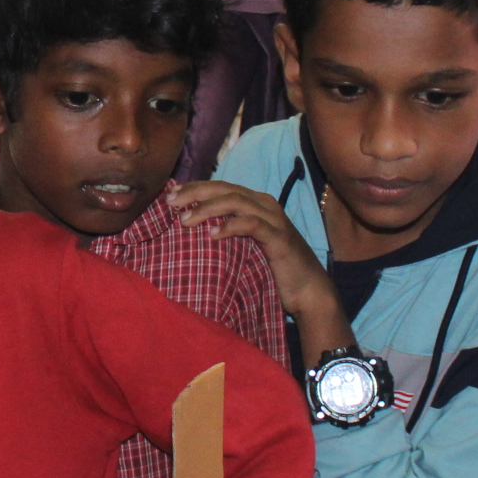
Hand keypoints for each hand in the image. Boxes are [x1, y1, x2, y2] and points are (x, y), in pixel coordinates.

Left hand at [164, 180, 339, 331]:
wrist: (308, 291)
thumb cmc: (272, 269)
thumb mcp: (244, 246)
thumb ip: (226, 233)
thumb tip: (190, 229)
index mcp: (255, 203)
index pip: (221, 187)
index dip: (195, 187)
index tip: (169, 196)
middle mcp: (265, 205)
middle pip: (225, 189)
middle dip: (195, 192)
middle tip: (171, 202)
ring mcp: (274, 220)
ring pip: (236, 202)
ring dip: (208, 208)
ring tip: (185, 219)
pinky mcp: (279, 238)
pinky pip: (252, 225)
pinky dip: (231, 226)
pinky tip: (212, 234)